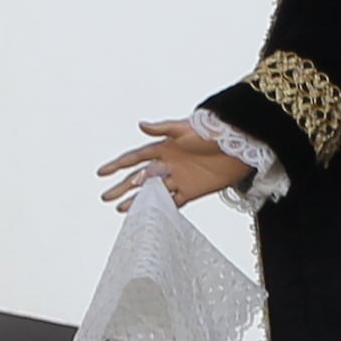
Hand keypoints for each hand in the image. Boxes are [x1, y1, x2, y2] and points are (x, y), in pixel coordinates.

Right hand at [100, 121, 247, 209]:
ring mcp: (179, 179)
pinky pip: (172, 202)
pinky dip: (160, 209)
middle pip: (140, 178)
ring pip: (152, 192)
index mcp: (164, 147)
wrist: (239, 148)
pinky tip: (148, 215)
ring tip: (121, 209)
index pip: (135, 158)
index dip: (117, 165)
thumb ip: (163, 128)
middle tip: (105, 197)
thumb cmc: (213, 133)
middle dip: (122, 187)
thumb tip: (140, 125)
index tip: (101, 173)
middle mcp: (168, 164)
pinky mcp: (192, 191)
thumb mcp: (186, 129)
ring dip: (137, 200)